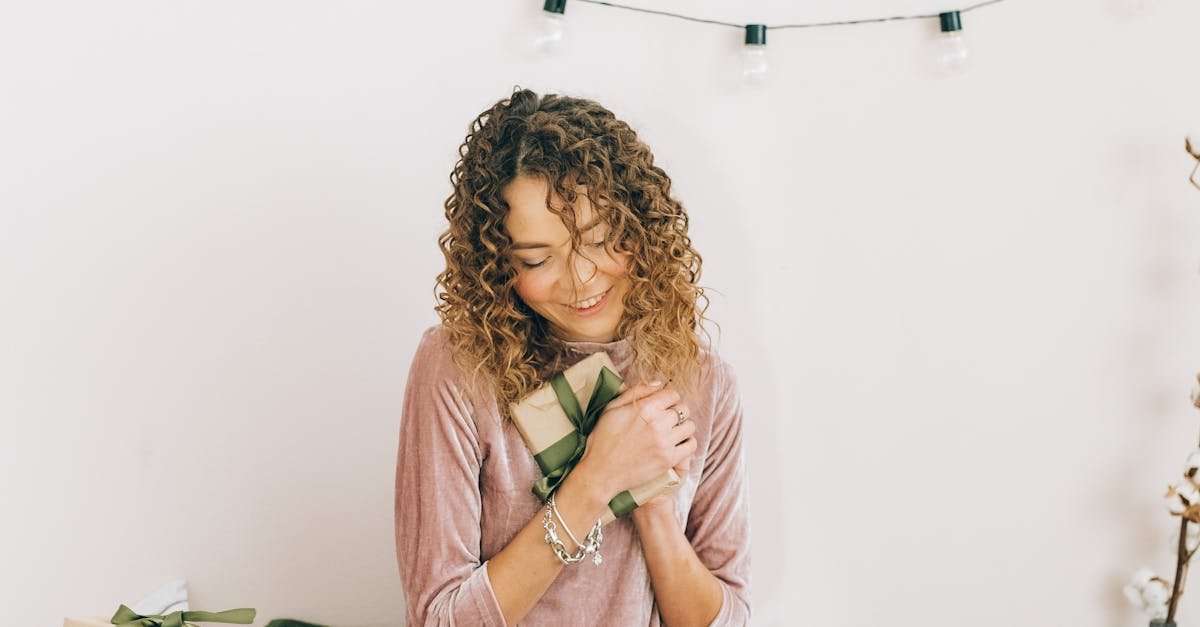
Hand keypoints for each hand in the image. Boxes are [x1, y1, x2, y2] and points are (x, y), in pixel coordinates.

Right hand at [573, 380, 696, 499]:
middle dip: (676, 412)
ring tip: (672, 432)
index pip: (673, 394)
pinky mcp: (668, 459)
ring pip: (689, 426)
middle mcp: (657, 423)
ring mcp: (664, 442)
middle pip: (683, 409)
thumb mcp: (612, 408)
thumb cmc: (603, 439)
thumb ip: (636, 392)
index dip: (668, 398)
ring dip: (683, 427)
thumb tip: (659, 383)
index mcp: (644, 408)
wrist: (601, 472)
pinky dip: (687, 443)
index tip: (663, 406)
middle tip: (666, 420)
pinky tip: (677, 444)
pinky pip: (691, 445)